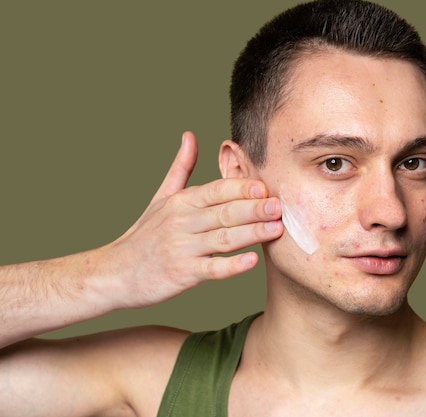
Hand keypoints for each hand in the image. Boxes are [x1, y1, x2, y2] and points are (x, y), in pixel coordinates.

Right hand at [102, 131, 282, 308]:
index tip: (265, 186)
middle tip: (279, 206)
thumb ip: (181, 167)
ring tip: (276, 229)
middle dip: (253, 208)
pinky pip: (211, 269)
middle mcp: (182, 222)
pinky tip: (251, 262)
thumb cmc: (144, 235)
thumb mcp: (160, 197)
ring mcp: (182, 249)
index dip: (240, 188)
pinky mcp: (182, 274)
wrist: (114, 273)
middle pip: (223, 212)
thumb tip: (190, 135)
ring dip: (251, 234)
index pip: (215, 190)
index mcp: (181, 202)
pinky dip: (231, 266)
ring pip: (222, 239)